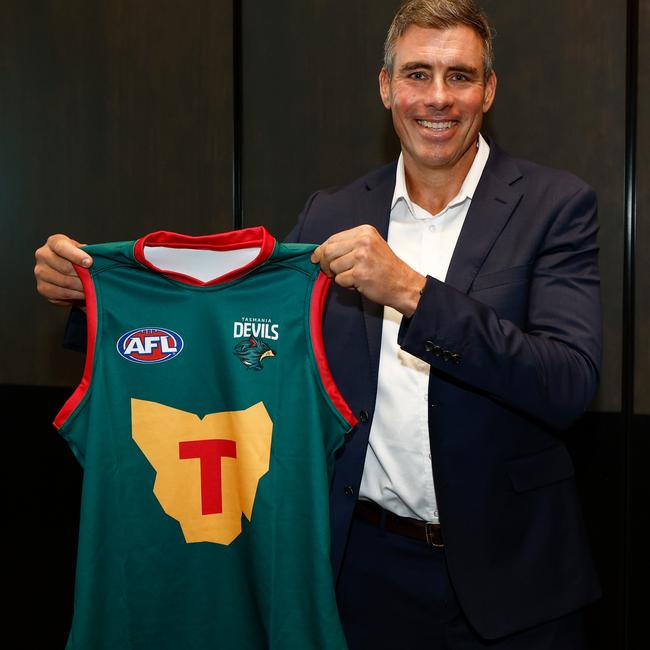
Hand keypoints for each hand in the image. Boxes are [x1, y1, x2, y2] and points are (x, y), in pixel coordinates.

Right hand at [34, 234, 92, 305]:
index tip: (90, 263)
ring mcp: (40, 272)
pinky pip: (62, 294)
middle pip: (65, 267)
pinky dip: (76, 295)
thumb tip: (99, 258)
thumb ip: (88, 252)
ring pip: (65, 282)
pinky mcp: (42, 288)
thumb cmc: (77, 258)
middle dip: (83, 275)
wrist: (67, 270)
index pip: (62, 247)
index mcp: (54, 242)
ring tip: (92, 288)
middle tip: (95, 279)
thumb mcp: (83, 250)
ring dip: (82, 287)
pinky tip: (84, 293)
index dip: (76, 256)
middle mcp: (43, 255)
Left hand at [311, 225, 425, 316]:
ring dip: (339, 276)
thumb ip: (347, 246)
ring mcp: (362, 257)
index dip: (322, 250)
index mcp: (365, 231)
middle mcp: (363, 241)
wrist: (403, 284)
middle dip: (325, 264)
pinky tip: (358, 283)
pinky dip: (346, 285)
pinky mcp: (360, 274)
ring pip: (333, 267)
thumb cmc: (384, 267)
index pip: (333, 238)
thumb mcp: (370, 247)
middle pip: (329, 251)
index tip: (317, 257)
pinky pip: (340, 280)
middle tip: (330, 272)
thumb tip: (319, 253)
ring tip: (354, 276)